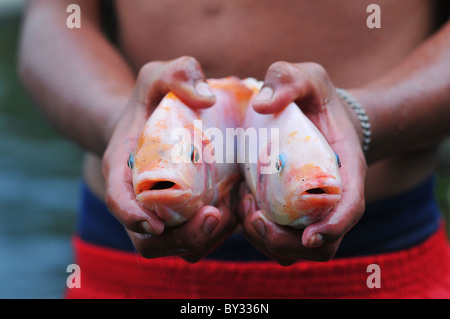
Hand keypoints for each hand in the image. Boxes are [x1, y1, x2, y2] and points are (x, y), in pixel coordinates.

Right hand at [102, 56, 237, 261]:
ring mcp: (163, 213)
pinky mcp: (185, 217)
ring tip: (232, 212)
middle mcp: (140, 201)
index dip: (131, 217)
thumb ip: (175, 73)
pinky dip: (218, 234)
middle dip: (182, 238)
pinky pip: (200, 241)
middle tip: (215, 215)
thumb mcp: (156, 76)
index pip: (119, 202)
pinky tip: (238, 210)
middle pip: (150, 240)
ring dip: (206, 238)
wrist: (153, 122)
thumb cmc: (152, 101)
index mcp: (122, 171)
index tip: (153, 224)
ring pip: (179, 247)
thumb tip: (207, 97)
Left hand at [238, 61, 366, 263]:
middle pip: (321, 245)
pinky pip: (274, 240)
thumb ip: (289, 79)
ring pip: (294, 250)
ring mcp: (308, 210)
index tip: (309, 236)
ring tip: (245, 206)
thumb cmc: (315, 100)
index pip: (351, 208)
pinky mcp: (287, 213)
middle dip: (287, 243)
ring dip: (266, 240)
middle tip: (255, 218)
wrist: (314, 116)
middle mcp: (330, 199)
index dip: (334, 227)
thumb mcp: (308, 78)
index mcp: (346, 171)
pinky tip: (241, 203)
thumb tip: (261, 105)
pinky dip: (255, 232)